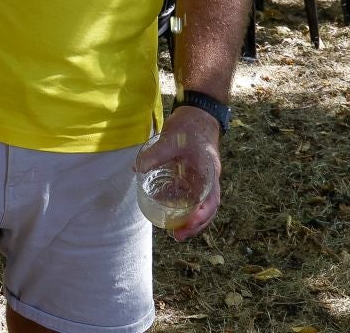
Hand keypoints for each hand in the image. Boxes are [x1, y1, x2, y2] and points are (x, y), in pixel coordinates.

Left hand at [133, 105, 223, 240]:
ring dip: (192, 220)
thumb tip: (137, 169)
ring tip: (176, 232)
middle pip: (208, 208)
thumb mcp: (171, 138)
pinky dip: (186, 208)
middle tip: (177, 236)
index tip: (186, 225)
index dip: (201, 216)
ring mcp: (204, 178)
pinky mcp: (196, 176)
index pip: (211, 200)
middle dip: (196, 225)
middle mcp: (209, 179)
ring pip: (202, 205)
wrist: (199, 113)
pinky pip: (194, 196)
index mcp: (208, 172)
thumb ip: (155, 153)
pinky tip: (173, 213)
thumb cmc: (189, 126)